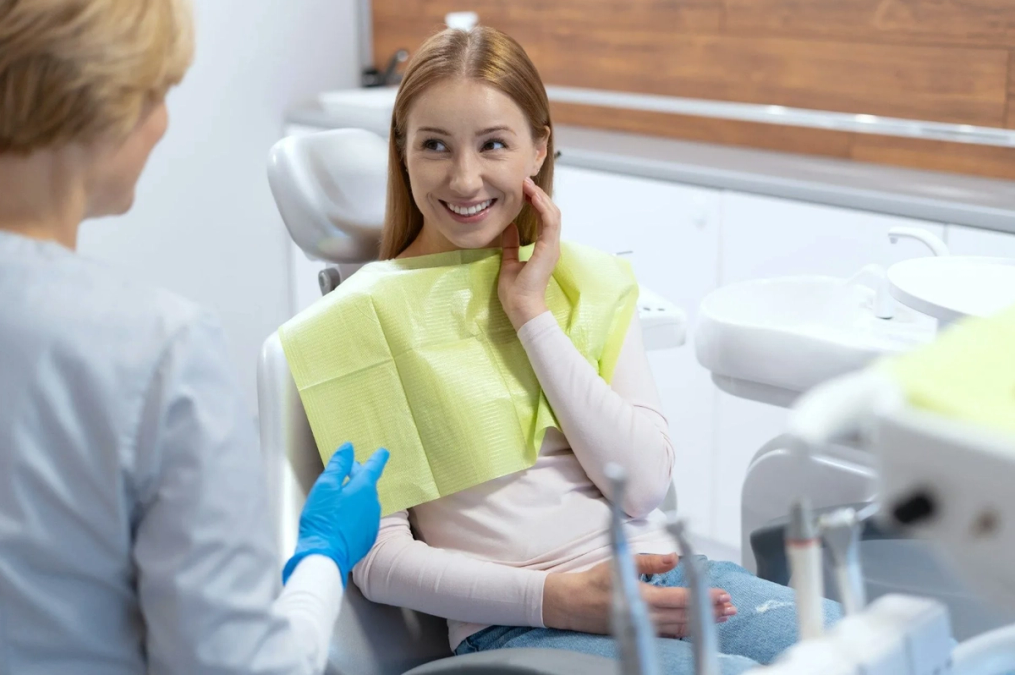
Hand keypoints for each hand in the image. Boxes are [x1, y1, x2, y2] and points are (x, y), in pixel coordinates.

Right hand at [282, 443, 389, 584]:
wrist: (325, 556)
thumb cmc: (322, 519)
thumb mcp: (325, 487)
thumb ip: (338, 465)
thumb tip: (348, 448)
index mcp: (364, 488)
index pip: (374, 467)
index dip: (378, 457)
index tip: (383, 451)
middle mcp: (373, 504)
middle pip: (366, 485)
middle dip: (358, 477)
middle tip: (348, 471)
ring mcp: (372, 522)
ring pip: (365, 503)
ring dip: (355, 497)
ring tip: (340, 498)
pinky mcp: (368, 537)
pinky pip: (362, 520)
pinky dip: (354, 515)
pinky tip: (341, 520)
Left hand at [498, 177, 561, 330]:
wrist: (521, 308)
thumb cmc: (516, 292)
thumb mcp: (510, 262)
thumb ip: (511, 245)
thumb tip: (509, 227)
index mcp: (544, 249)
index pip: (544, 219)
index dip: (536, 202)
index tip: (524, 190)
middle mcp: (551, 246)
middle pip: (550, 212)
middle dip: (539, 195)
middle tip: (525, 181)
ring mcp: (552, 247)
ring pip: (552, 213)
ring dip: (541, 196)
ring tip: (527, 184)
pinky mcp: (549, 249)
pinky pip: (549, 221)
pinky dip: (542, 206)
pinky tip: (532, 196)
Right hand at [542, 553, 736, 637]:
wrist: (572, 604)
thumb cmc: (594, 580)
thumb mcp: (620, 563)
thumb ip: (650, 561)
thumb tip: (676, 557)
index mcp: (643, 597)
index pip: (681, 599)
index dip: (705, 598)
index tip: (723, 595)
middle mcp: (647, 616)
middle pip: (686, 615)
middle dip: (711, 612)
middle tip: (732, 607)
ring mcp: (643, 626)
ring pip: (680, 626)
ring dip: (703, 622)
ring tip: (722, 617)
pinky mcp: (639, 631)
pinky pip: (669, 633)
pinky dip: (687, 629)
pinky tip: (697, 626)